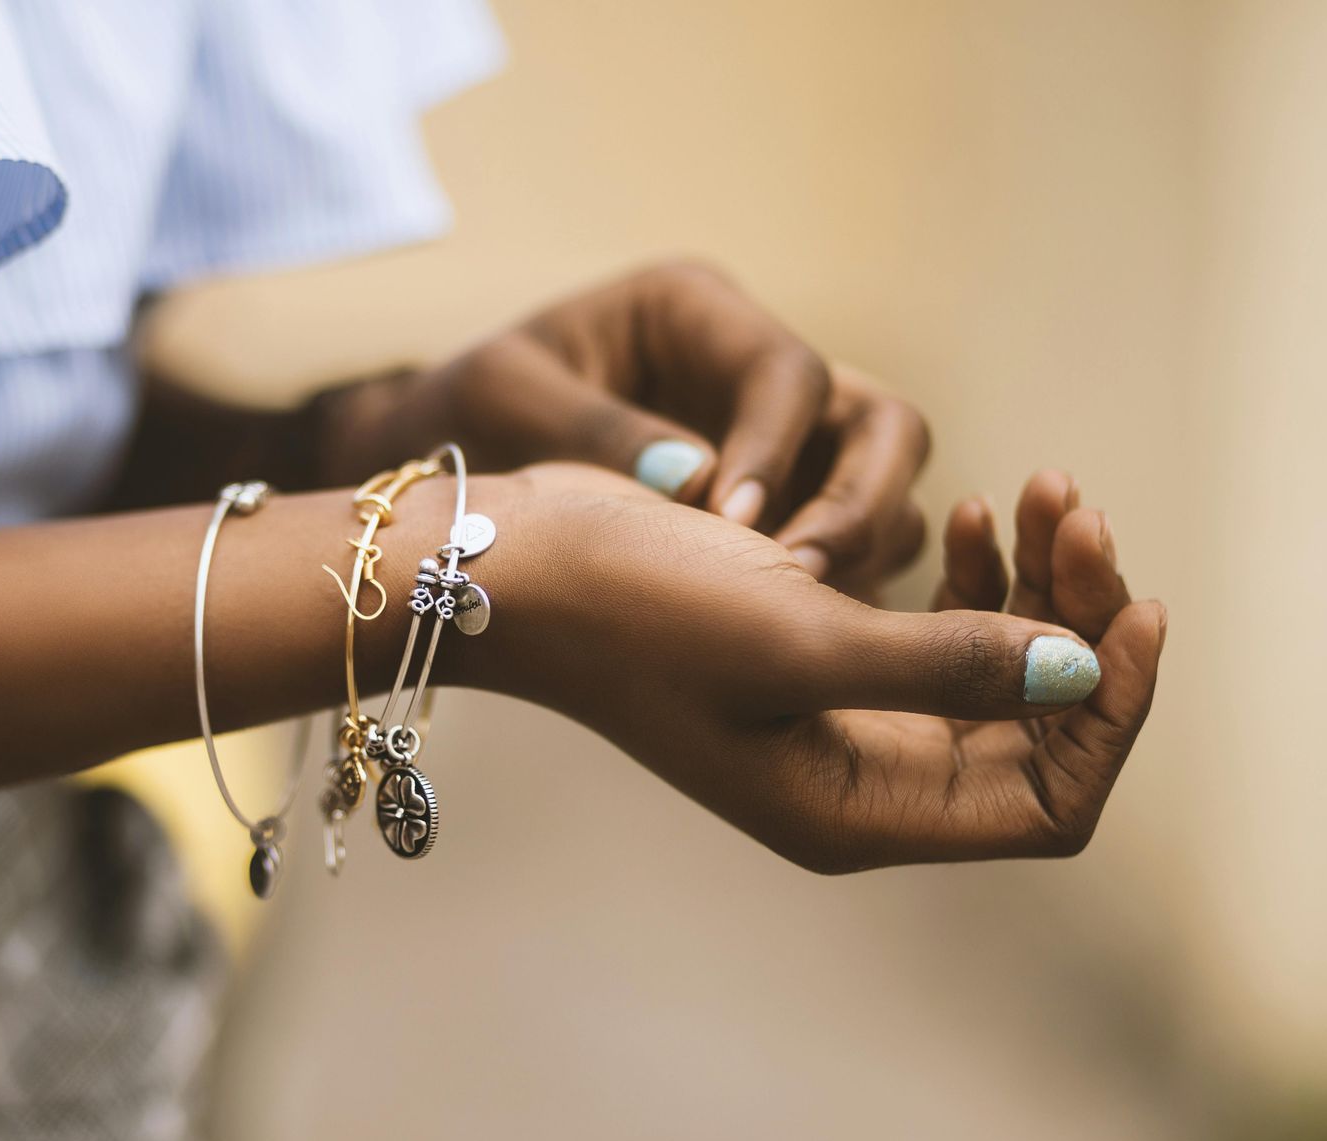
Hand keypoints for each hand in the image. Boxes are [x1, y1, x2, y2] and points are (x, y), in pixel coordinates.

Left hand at [322, 260, 931, 594]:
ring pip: (884, 493)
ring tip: (790, 619)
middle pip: (881, 424)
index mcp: (694, 313)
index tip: (732, 523)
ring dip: (857, 555)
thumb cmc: (462, 417)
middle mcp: (755, 373)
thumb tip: (701, 482)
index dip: (776, 448)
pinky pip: (847, 553)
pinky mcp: (783, 516)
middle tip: (798, 579)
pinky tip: (785, 641)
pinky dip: (835, 594)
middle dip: (859, 502)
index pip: (787, 372)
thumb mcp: (503, 400)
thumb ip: (596, 432)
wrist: (442, 482)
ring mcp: (783, 446)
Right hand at [468, 464, 1164, 871]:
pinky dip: (971, 572)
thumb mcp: (796, 636)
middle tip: (1076, 508)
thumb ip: (946, 665)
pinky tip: (967, 511)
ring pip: (994, 669)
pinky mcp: (818, 654)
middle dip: (1077, 619)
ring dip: (1033, 584)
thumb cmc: (636, 607)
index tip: (1132, 605)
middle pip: (1034, 726)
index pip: (1049, 801)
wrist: (518, 561)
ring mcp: (839, 718)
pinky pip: (937, 629)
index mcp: (857, 810)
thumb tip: (1081, 671)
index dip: (1110, 714)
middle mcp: (859, 778)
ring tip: (1039, 491)